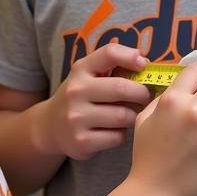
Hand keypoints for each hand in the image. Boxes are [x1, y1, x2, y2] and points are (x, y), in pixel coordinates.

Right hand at [39, 44, 152, 160]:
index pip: (109, 53)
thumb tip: (145, 63)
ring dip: (132, 116)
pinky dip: (122, 134)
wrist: (50, 126)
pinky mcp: (82, 142)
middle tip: (146, 97)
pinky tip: (115, 131)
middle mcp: (76, 91)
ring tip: (129, 114)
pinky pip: (117, 137)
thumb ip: (113, 64)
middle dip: (141, 93)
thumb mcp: (89, 74)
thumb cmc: (81, 95)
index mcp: (80, 69)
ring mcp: (77, 117)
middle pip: (121, 88)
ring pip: (123, 116)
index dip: (130, 57)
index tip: (144, 65)